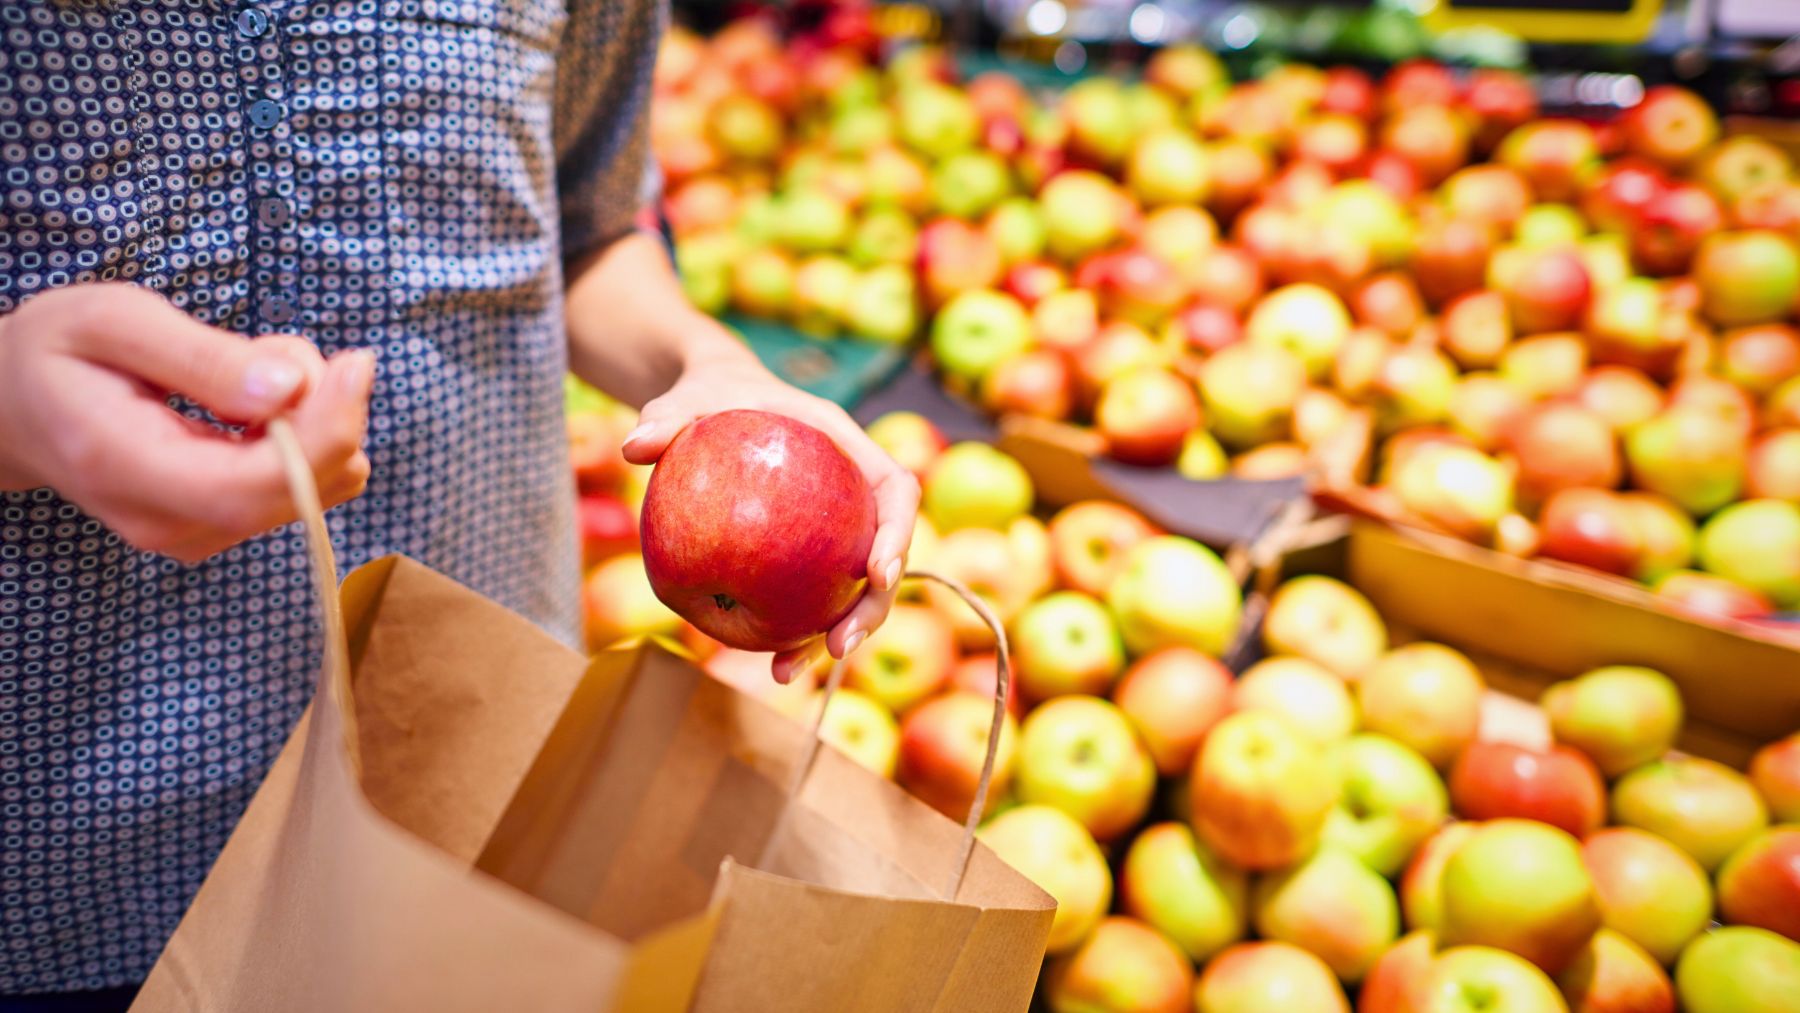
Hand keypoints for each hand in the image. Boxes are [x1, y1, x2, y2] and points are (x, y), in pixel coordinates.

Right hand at [0, 283, 374, 561]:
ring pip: (314, 486)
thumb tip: (287, 390)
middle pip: (297, 491)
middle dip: (326, 413)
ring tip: (246, 366)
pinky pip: (303, 485)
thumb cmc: (59, 352)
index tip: (355, 365)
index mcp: (125, 468)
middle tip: (279, 348)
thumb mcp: (114, 321)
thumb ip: (202, 358)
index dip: (323, 432)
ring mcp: (197, 534)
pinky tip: (254, 398)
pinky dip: (303, 433)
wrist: (15, 406)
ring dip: (313, 417)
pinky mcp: (222, 524)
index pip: (250, 485)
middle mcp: (166, 522)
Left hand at [620, 337, 919, 684]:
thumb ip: (668, 416)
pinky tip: (767, 665)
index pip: (895, 490)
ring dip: (834, 635)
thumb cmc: (708, 396)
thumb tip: (634, 447)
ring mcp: (835, 529)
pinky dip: (794, 633)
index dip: (898, 534)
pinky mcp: (808, 556)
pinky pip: (811, 598)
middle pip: (885, 555)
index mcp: (846, 447)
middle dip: (872, 608)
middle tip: (840, 647)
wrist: (714, 405)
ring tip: (787, 672)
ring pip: (852, 590)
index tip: (876, 574)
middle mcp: (852, 494)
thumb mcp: (687, 397)